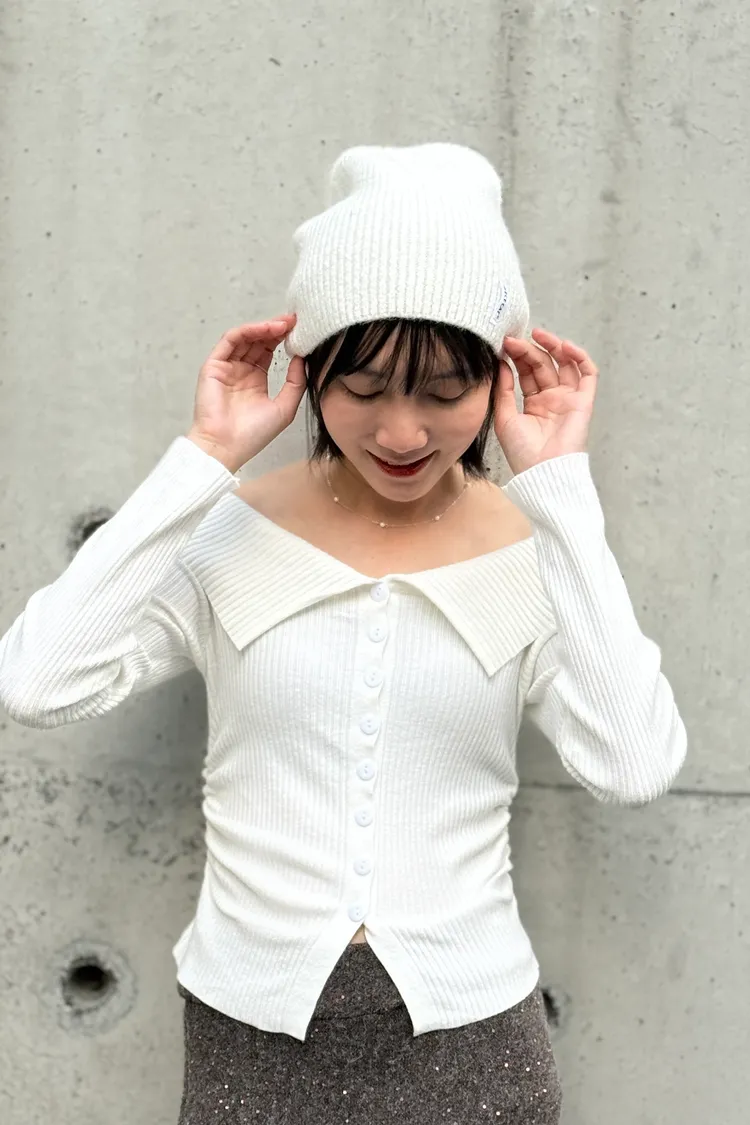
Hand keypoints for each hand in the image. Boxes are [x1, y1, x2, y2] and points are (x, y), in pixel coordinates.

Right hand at [187, 314, 305, 471]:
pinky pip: (230, 340)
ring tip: (284, 324)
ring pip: (246, 338)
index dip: (284, 340)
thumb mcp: (285, 407)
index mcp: (256, 381)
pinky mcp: (213, 365)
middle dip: (277, 329)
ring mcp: (227, 367)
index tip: (302, 331)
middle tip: (295, 321)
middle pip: (258, 341)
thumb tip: (302, 358)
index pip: (269, 352)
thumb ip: (295, 382)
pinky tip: (266, 329)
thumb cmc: (253, 435)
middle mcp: (240, 371)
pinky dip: (248, 331)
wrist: (227, 447)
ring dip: (265, 328)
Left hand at [493, 328, 598, 475]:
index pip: (526, 373)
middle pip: (542, 365)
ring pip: (564, 364)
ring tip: (537, 334)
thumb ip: (503, 390)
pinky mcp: (583, 401)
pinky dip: (579, 357)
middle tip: (513, 340)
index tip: (503, 345)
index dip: (516, 357)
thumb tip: (500, 364)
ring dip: (553, 346)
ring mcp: (568, 399)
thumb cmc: (522, 452)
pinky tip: (564, 346)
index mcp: (533, 404)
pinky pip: (587, 374)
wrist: (542, 471)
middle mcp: (552, 399)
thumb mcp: (504, 418)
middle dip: (529, 350)